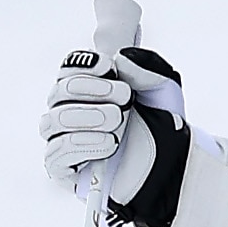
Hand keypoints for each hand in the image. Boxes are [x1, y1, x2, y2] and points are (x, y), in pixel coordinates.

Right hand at [40, 38, 186, 203]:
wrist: (174, 168)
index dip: (85, 63)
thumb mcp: (164, 89)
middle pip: (59, 91)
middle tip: (126, 99)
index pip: (70, 68)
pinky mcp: (65, 170)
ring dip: (88, 116)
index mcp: (90, 87)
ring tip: (118, 122)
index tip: (110, 67)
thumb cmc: (163, 129)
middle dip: (93, 90)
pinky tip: (109, 144)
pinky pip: (56, 153)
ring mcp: (65, 140)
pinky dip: (82, 144)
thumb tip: (120, 56)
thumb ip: (146, 65)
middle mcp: (72, 111)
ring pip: (53, 120)